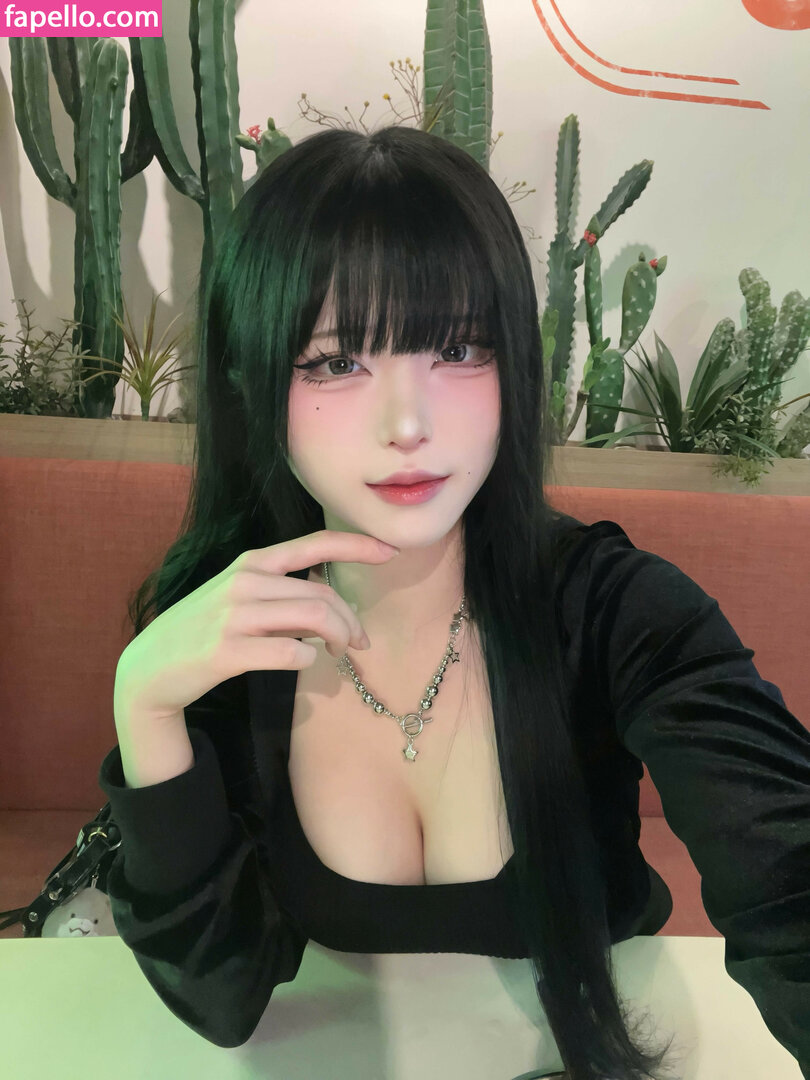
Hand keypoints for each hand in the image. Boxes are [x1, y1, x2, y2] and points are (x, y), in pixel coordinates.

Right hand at [115, 529, 398, 720]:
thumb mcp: (237, 597)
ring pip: (313, 620)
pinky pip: (291, 653)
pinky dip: (308, 660)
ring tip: (339, 654)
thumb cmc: (203, 631)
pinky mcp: (226, 651)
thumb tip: (332, 608)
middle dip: (351, 621)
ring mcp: (233, 616)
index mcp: (251, 564)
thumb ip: (279, 592)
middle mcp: (244, 582)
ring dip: (339, 639)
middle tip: (359, 643)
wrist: (150, 669)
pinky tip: (303, 663)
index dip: (357, 544)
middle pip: (323, 595)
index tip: (390, 551)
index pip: (314, 545)